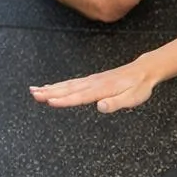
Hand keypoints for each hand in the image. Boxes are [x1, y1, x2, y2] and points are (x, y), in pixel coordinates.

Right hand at [30, 58, 157, 112]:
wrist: (143, 70)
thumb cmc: (138, 87)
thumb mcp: (133, 98)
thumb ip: (116, 103)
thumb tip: (101, 107)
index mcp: (102, 89)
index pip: (80, 96)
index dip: (64, 100)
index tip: (49, 101)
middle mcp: (94, 83)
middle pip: (69, 89)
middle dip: (50, 92)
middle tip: (33, 95)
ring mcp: (91, 80)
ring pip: (67, 85)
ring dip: (50, 88)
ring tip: (34, 90)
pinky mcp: (91, 80)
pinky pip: (72, 82)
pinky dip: (58, 84)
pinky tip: (49, 87)